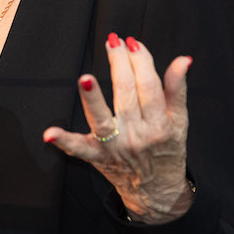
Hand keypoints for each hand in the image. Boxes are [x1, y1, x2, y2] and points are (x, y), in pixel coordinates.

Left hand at [43, 33, 193, 223]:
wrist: (157, 192)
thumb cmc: (167, 151)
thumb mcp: (179, 122)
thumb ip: (177, 90)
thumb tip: (184, 59)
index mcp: (160, 125)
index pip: (149, 86)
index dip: (141, 61)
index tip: (133, 43)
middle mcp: (137, 136)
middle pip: (126, 94)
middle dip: (119, 64)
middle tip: (114, 41)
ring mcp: (115, 147)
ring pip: (103, 118)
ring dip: (92, 99)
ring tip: (86, 78)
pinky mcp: (96, 157)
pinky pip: (78, 149)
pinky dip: (64, 142)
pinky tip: (49, 134)